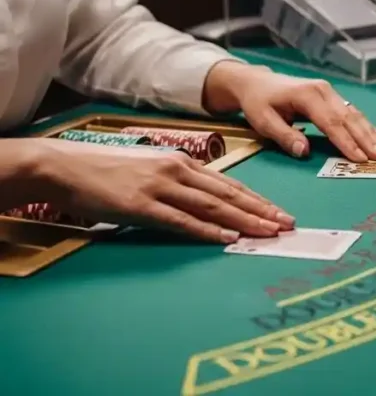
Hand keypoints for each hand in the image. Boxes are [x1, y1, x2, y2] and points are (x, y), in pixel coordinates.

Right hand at [31, 138, 294, 242]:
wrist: (64, 167)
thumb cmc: (105, 170)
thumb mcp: (149, 168)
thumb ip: (175, 181)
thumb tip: (201, 199)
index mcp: (181, 162)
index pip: (229, 184)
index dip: (257, 199)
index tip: (279, 211)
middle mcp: (177, 171)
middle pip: (229, 194)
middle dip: (262, 210)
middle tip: (287, 224)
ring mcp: (160, 187)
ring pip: (213, 206)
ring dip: (245, 221)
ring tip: (269, 232)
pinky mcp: (141, 205)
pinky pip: (181, 220)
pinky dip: (207, 230)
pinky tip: (227, 237)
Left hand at [202, 61, 375, 162]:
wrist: (257, 82)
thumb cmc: (259, 102)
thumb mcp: (263, 120)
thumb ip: (284, 136)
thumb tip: (303, 151)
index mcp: (308, 95)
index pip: (331, 122)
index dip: (346, 142)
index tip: (360, 159)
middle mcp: (324, 91)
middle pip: (349, 118)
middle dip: (366, 139)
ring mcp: (330, 92)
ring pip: (355, 114)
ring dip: (371, 133)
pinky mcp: (333, 97)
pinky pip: (353, 112)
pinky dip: (367, 126)